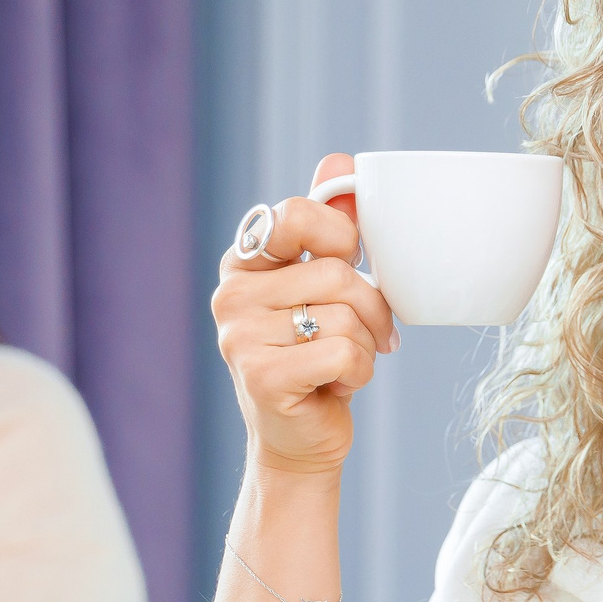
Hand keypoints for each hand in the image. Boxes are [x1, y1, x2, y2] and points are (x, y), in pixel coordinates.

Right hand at [211, 154, 397, 476]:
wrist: (299, 439)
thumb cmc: (318, 355)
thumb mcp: (326, 286)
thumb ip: (331, 226)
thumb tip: (340, 162)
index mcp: (244, 261)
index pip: (296, 213)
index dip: (341, 236)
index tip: (351, 265)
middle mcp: (231, 294)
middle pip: (337, 273)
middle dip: (371, 309)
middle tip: (366, 335)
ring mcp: (238, 336)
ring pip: (344, 316)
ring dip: (365, 346)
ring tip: (342, 364)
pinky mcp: (260, 376)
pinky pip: (342, 354)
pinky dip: (358, 373)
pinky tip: (335, 386)